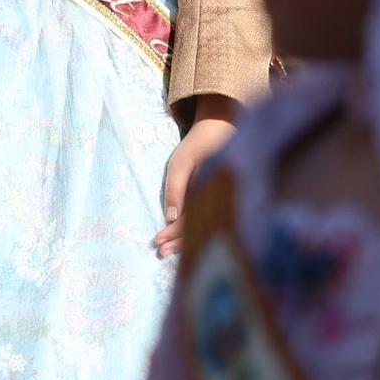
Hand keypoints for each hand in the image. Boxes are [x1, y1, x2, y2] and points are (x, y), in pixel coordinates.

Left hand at [155, 96, 237, 257]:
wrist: (221, 127)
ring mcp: (220, 199)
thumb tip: (171, 218)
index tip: (158, 242)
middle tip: (160, 253)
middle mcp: (219, 199)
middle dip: (179, 243)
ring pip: (203, 226)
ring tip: (165, 249)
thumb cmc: (200, 143)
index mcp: (212, 192)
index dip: (175, 234)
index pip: (192, 222)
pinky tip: (181, 235)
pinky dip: (193, 227)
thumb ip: (176, 189)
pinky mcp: (218, 197)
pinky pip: (207, 217)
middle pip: (199, 229)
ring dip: (185, 238)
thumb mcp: (181, 162)